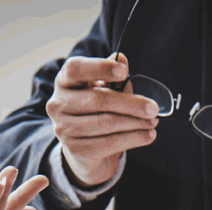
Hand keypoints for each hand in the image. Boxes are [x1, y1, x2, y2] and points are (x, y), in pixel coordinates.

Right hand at [46, 53, 159, 186]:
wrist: (85, 148)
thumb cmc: (95, 111)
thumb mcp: (103, 89)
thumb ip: (112, 76)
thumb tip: (122, 59)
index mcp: (64, 81)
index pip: (76, 69)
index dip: (100, 67)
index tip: (124, 71)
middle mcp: (58, 104)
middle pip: (98, 99)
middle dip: (131, 104)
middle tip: (153, 108)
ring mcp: (64, 128)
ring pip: (107, 123)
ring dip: (136, 123)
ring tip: (153, 122)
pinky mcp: (76, 149)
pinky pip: (110, 143)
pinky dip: (134, 138)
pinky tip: (148, 135)